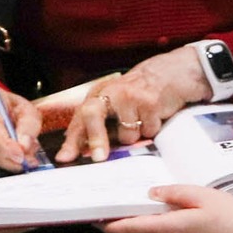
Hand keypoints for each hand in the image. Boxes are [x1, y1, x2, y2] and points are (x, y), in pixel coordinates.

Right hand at [0, 86, 43, 172]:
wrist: (1, 110)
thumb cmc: (13, 108)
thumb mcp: (28, 109)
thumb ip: (29, 126)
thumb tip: (24, 146)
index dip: (5, 145)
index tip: (20, 155)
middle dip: (8, 158)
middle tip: (27, 163)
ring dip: (5, 162)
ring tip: (22, 159)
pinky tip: (8, 158)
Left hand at [58, 47, 210, 162]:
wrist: (167, 74)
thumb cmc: (136, 94)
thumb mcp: (111, 105)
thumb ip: (93, 126)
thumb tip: (74, 153)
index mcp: (98, 95)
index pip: (79, 118)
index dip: (71, 140)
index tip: (65, 158)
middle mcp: (111, 93)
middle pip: (93, 115)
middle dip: (95, 139)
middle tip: (99, 158)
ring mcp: (131, 96)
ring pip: (127, 135)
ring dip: (134, 135)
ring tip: (140, 120)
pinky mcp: (150, 102)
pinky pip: (147, 131)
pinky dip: (151, 129)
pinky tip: (153, 115)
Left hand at [100, 185, 232, 232]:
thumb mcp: (205, 195)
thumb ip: (174, 193)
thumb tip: (152, 194)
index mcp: (171, 228)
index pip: (132, 228)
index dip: (111, 225)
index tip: (95, 220)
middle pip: (156, 228)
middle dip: (166, 215)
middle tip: (192, 204)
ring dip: (181, 225)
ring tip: (210, 217)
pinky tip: (213, 231)